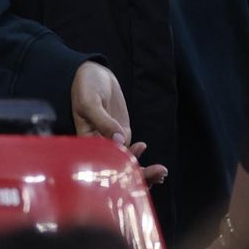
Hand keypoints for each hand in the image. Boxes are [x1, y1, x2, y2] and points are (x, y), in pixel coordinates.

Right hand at [71, 62, 168, 184]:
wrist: (93, 73)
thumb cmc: (85, 86)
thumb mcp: (90, 102)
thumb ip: (104, 121)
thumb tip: (120, 140)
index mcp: (86, 143)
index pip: (103, 164)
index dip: (120, 172)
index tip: (137, 171)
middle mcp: (98, 147)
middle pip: (117, 169)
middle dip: (138, 175)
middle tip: (159, 175)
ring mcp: (111, 142)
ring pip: (127, 164)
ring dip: (145, 172)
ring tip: (162, 172)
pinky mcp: (122, 135)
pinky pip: (132, 153)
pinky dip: (143, 160)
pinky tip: (158, 167)